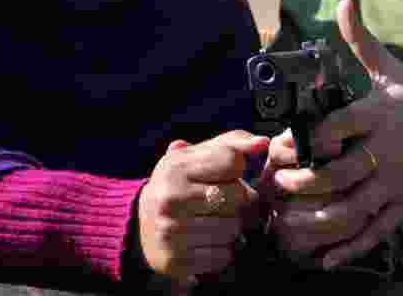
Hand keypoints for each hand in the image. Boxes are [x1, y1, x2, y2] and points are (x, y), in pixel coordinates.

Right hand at [138, 130, 269, 287]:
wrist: (139, 225)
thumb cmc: (178, 185)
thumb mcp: (195, 156)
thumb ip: (230, 143)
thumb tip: (263, 142)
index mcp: (175, 167)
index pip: (232, 161)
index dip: (236, 170)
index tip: (225, 176)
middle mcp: (170, 198)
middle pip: (238, 196)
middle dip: (238, 200)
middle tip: (224, 203)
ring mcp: (171, 231)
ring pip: (233, 228)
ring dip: (232, 227)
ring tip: (214, 222)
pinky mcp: (176, 260)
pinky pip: (223, 255)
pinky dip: (222, 250)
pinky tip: (207, 242)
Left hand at [269, 0, 402, 269]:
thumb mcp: (390, 70)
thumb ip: (360, 41)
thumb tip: (343, 1)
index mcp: (379, 115)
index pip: (342, 126)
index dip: (315, 136)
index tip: (294, 143)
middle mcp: (386, 151)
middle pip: (343, 173)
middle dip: (306, 183)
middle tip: (280, 186)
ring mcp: (396, 182)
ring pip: (355, 208)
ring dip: (320, 219)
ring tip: (291, 222)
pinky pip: (376, 232)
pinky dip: (350, 248)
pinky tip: (325, 260)